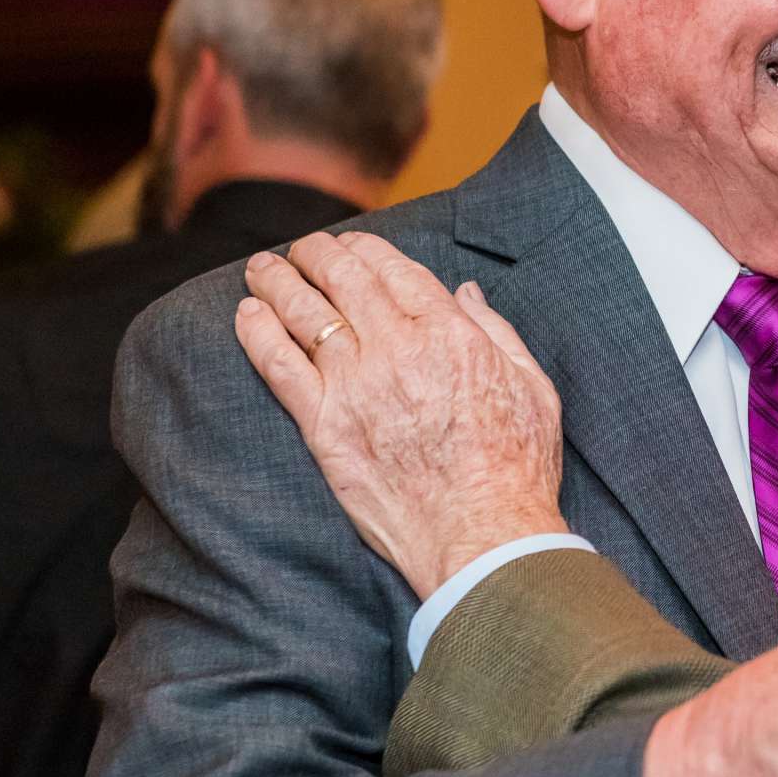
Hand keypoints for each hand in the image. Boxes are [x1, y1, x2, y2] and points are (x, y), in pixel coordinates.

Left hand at [235, 233, 567, 597]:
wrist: (483, 533)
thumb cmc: (516, 466)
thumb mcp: (531, 384)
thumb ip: (495, 330)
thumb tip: (465, 292)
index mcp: (450, 332)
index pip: (394, 269)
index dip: (365, 248)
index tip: (351, 243)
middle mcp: (398, 348)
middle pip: (343, 280)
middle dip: (317, 254)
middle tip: (302, 247)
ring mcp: (355, 386)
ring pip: (304, 314)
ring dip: (278, 281)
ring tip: (262, 267)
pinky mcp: (325, 427)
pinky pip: (280, 366)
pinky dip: (258, 334)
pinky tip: (246, 314)